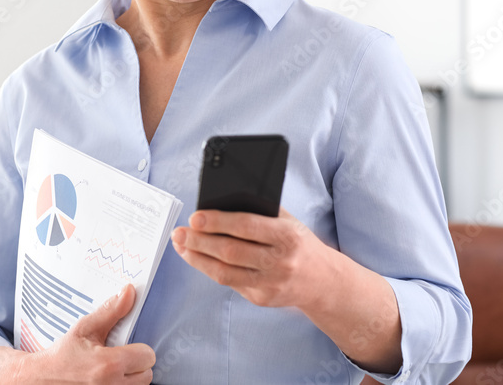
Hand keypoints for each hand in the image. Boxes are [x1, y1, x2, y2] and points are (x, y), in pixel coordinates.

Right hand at [0, 285, 154, 383]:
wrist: (40, 380)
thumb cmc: (63, 354)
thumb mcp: (84, 329)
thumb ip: (111, 311)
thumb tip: (129, 292)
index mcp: (109, 364)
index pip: (148, 355)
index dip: (140, 349)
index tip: (127, 347)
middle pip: (147, 373)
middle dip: (136, 364)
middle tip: (118, 358)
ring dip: (131, 378)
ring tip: (112, 370)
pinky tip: (108, 380)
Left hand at [171, 207, 332, 308]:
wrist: (323, 281)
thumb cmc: (299, 243)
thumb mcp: (288, 222)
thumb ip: (261, 212)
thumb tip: (221, 203)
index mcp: (287, 236)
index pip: (246, 227)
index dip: (217, 222)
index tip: (195, 217)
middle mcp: (279, 262)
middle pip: (230, 252)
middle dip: (199, 241)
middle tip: (180, 232)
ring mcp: (270, 284)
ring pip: (225, 273)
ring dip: (198, 259)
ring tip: (181, 246)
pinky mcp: (261, 299)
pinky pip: (230, 283)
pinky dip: (211, 270)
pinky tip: (198, 259)